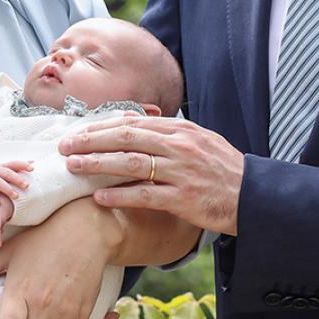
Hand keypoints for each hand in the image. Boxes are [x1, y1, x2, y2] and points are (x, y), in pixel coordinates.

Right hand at [0, 161, 32, 205]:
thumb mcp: (3, 170)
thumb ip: (16, 168)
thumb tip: (33, 162)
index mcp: (1, 167)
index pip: (13, 163)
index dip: (22, 165)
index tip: (32, 168)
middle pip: (6, 173)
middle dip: (17, 179)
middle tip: (26, 186)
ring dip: (7, 188)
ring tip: (15, 196)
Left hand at [60, 116, 243, 234]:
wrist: (253, 196)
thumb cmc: (222, 169)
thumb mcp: (197, 140)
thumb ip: (165, 132)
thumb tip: (131, 121)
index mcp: (179, 130)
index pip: (131, 123)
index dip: (100, 127)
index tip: (76, 133)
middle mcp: (178, 146)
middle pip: (125, 137)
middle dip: (90, 141)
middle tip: (65, 147)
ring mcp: (180, 171)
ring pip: (130, 163)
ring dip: (98, 165)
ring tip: (73, 168)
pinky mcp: (183, 198)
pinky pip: (145, 195)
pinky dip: (120, 196)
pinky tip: (100, 198)